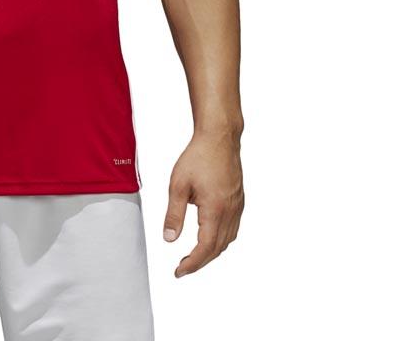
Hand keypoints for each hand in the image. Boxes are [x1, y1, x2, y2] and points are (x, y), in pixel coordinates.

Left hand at [163, 129, 243, 276]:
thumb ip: (174, 214)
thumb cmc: (198, 157)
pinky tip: (209, 236)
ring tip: (193, 255)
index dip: (192, 264)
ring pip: (227, 240)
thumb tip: (169, 239)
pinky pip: (232, 229)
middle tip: (182, 267)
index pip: (205, 247)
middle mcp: (230, 212)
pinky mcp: (239, 200)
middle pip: (217, 248)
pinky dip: (220, 239)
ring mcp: (237, 207)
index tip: (178, 271)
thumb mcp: (178, 185)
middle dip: (200, 261)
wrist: (219, 138)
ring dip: (211, 252)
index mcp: (215, 210)